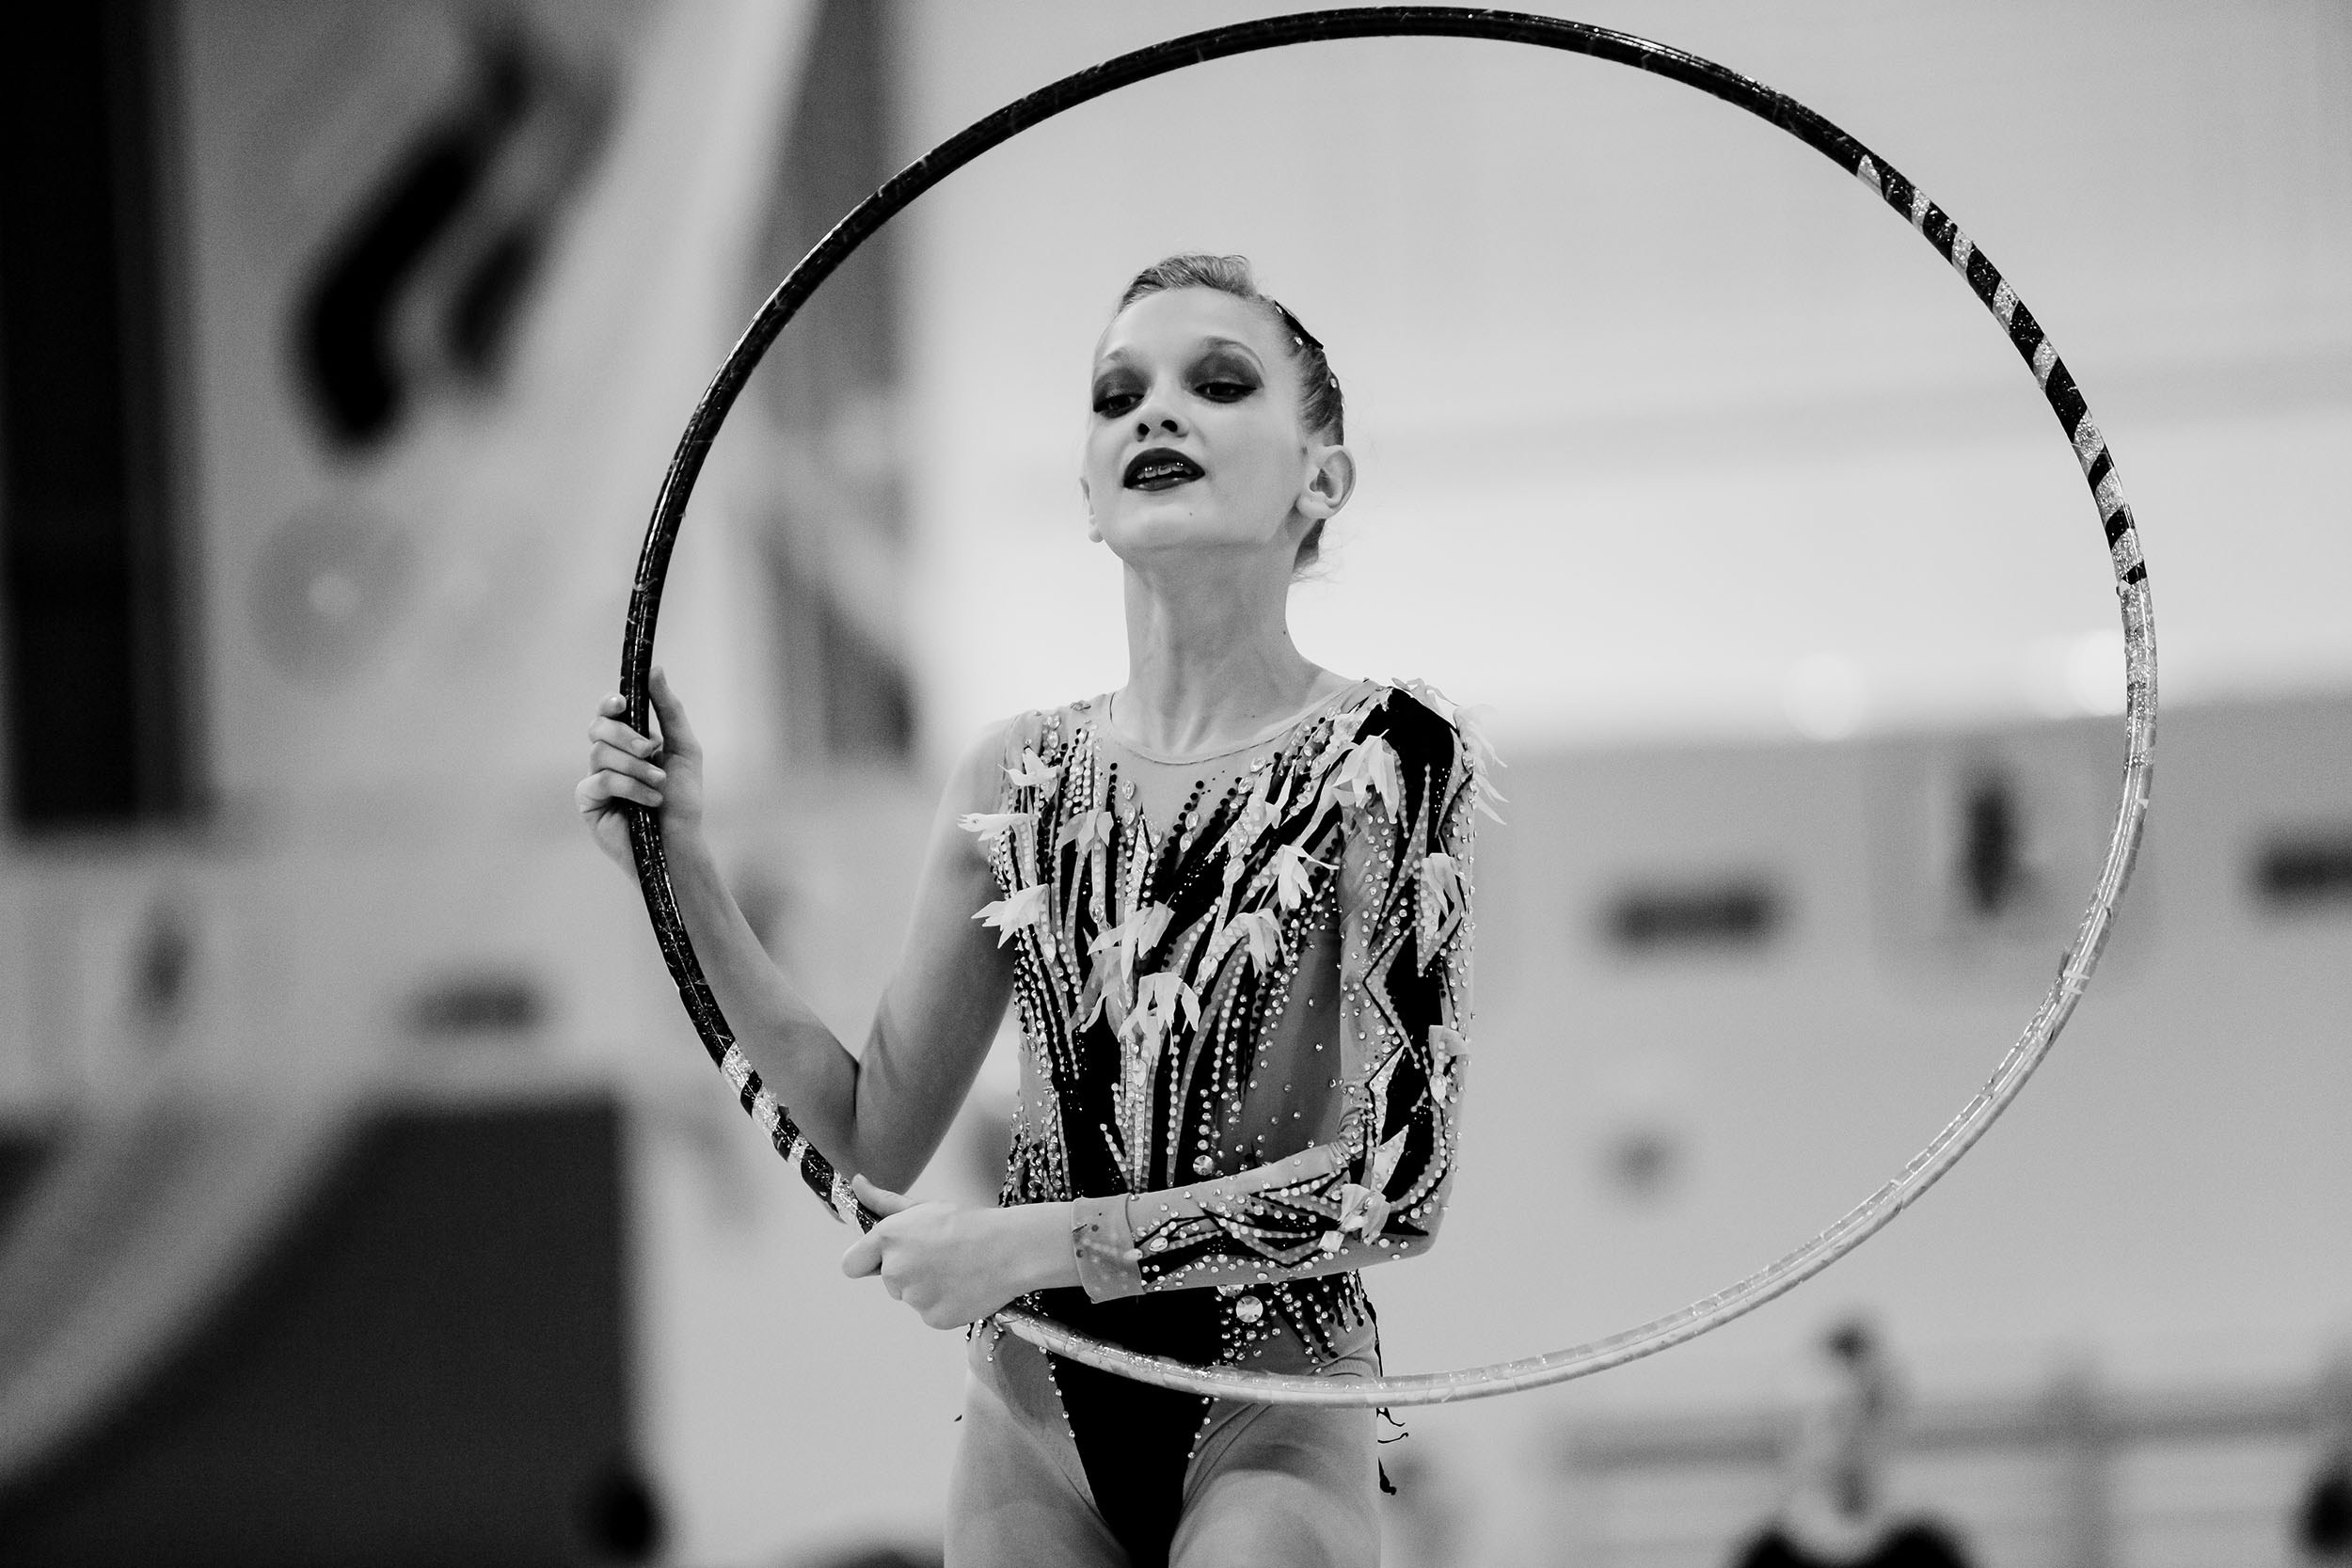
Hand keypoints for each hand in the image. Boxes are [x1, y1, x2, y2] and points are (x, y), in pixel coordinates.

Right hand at [575, 667, 705, 871]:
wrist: (680, 842)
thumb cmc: (683, 799)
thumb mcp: (684, 748)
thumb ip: (668, 709)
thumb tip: (654, 669)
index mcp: (630, 741)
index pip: (609, 712)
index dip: (610, 703)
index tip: (622, 703)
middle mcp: (610, 757)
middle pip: (599, 728)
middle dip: (626, 736)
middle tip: (651, 749)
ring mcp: (596, 778)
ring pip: (599, 753)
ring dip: (635, 767)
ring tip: (658, 784)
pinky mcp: (588, 801)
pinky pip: (599, 781)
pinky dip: (628, 787)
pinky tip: (649, 801)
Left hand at [839, 1176, 1073, 1329]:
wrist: (1010, 1249)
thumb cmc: (968, 1223)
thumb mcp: (923, 1207)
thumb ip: (882, 1201)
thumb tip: (856, 1184)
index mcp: (888, 1238)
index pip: (851, 1264)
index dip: (867, 1262)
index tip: (886, 1258)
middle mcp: (894, 1269)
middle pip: (887, 1281)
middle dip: (907, 1271)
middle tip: (940, 1256)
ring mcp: (914, 1298)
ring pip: (911, 1297)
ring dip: (927, 1288)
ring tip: (956, 1269)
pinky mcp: (933, 1318)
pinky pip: (930, 1313)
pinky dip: (944, 1304)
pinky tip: (964, 1286)